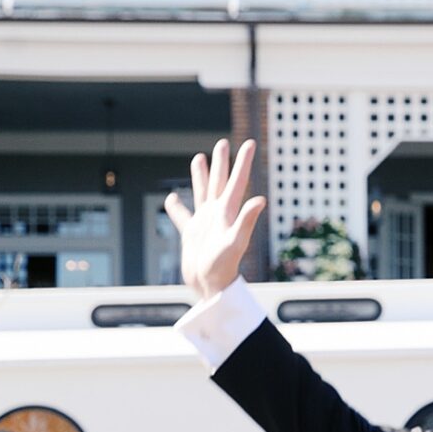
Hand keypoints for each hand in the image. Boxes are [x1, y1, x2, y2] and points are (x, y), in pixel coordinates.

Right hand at [163, 138, 267, 301]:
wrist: (210, 288)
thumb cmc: (223, 268)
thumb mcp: (235, 242)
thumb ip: (247, 220)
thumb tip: (260, 200)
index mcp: (227, 212)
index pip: (237, 182)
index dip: (243, 162)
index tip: (249, 143)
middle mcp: (217, 214)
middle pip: (219, 182)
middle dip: (221, 162)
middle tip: (222, 143)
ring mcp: (204, 223)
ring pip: (201, 192)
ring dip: (200, 176)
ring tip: (199, 157)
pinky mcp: (192, 235)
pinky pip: (182, 217)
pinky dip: (176, 208)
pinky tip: (172, 199)